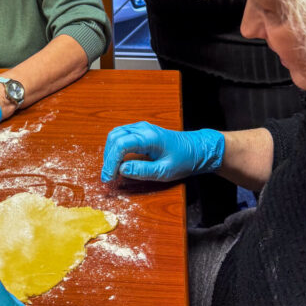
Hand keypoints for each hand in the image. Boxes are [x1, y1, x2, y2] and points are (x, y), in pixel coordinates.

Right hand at [101, 121, 224, 181]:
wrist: (197, 149)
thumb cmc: (184, 159)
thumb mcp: (165, 171)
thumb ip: (142, 170)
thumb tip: (121, 169)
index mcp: (149, 137)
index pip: (121, 144)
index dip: (111, 161)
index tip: (109, 177)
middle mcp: (143, 128)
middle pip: (115, 137)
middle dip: (108, 157)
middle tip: (108, 177)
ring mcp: (141, 128)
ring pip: (116, 135)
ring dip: (110, 152)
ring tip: (111, 170)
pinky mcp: (141, 131)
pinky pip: (122, 135)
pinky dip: (115, 148)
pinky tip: (118, 161)